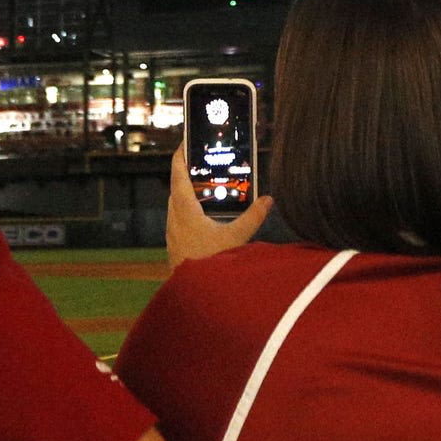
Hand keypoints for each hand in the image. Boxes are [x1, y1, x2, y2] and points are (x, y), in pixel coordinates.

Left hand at [165, 137, 271, 271]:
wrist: (196, 297)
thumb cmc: (213, 264)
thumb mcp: (238, 238)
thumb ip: (254, 217)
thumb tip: (268, 199)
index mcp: (184, 210)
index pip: (177, 175)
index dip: (179, 156)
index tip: (184, 142)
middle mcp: (174, 219)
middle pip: (176, 189)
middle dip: (186, 174)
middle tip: (200, 164)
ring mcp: (172, 234)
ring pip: (176, 206)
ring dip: (187, 194)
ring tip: (205, 189)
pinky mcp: (174, 247)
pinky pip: (178, 221)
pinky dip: (188, 212)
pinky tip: (204, 219)